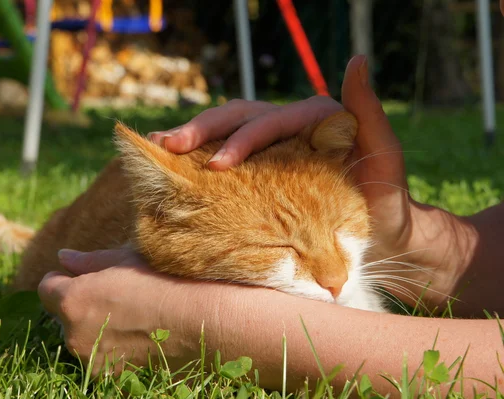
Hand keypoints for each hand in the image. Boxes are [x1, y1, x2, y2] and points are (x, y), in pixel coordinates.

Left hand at [37, 249, 205, 374]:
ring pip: (82, 337)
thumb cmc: (164, 282)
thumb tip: (62, 257)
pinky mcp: (111, 376)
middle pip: (63, 314)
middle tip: (115, 293)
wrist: (201, 323)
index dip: (63, 278)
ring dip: (94, 326)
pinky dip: (111, 346)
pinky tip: (140, 333)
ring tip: (132, 314)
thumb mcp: (125, 260)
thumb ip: (87, 261)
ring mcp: (92, 360)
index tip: (86, 275)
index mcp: (72, 301)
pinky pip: (100, 356)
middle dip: (79, 303)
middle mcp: (74, 335)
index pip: (46, 287)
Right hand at [149, 55, 471, 309]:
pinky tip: (177, 163)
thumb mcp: (384, 154)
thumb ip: (368, 110)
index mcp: (313, 118)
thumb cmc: (384, 197)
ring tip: (162, 147)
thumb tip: (356, 59)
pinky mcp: (262, 168)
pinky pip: (227, 156)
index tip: (219, 164)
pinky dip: (201, 156)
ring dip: (195, 137)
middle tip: (171, 145)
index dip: (243, 138)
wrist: (380, 233)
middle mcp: (289, 126)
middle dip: (204, 130)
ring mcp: (272, 146)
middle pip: (240, 117)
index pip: (271, 120)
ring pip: (227, 130)